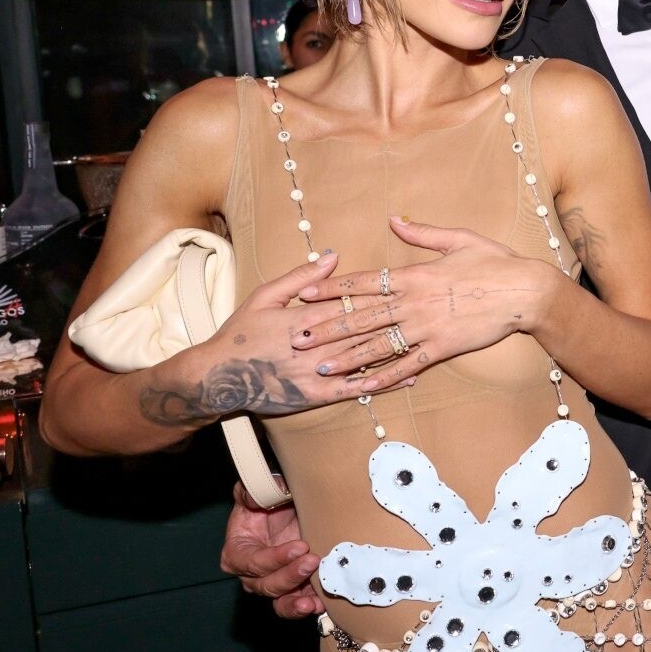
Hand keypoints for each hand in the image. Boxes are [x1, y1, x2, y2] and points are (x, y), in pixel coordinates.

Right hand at [152, 255, 418, 429]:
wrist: (217, 377)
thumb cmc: (241, 332)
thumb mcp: (265, 296)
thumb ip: (301, 277)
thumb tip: (333, 256)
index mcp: (305, 315)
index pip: (350, 302)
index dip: (380, 294)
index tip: (409, 285)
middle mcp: (316, 344)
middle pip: (365, 329)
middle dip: (399, 319)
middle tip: (433, 309)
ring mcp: (317, 372)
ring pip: (366, 358)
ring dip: (399, 350)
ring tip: (431, 341)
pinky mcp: (316, 395)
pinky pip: (357, 388)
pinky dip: (385, 381)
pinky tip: (410, 376)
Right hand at [218, 481, 322, 618]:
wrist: (293, 512)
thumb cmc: (272, 504)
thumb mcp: (261, 494)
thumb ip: (250, 492)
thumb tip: (251, 495)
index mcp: (238, 553)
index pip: (252, 562)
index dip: (274, 558)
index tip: (300, 546)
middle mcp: (253, 574)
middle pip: (267, 584)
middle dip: (290, 575)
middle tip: (313, 560)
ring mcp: (274, 584)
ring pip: (280, 601)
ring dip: (296, 604)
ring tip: (313, 602)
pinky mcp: (293, 590)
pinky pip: (297, 604)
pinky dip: (308, 607)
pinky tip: (322, 604)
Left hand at [291, 217, 565, 389]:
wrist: (525, 291)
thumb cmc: (495, 262)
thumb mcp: (459, 239)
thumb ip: (423, 233)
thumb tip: (394, 220)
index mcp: (415, 275)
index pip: (365, 282)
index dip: (332, 288)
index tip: (304, 293)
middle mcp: (414, 303)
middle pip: (362, 317)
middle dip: (327, 327)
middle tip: (297, 336)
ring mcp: (427, 328)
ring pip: (379, 345)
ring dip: (348, 356)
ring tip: (321, 365)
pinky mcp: (443, 348)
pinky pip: (409, 365)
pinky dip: (386, 377)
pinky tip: (366, 385)